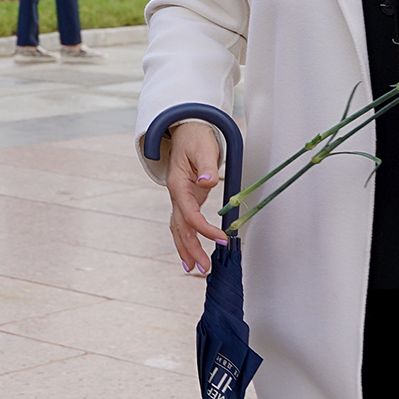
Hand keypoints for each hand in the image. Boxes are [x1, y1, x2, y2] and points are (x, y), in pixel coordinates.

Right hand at [162, 120, 228, 274]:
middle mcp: (176, 195)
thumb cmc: (196, 139)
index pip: (190, 214)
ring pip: (178, 228)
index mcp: (178, 185)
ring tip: (194, 267)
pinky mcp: (185, 200)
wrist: (186, 131)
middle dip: (191, 249)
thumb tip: (207, 182)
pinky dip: (185, 239)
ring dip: (185, 249)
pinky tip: (190, 252)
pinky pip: (182, 223)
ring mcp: (179, 198)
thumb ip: (206, 166)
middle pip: (180, 227)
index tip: (222, 239)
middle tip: (203, 268)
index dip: (205, 230)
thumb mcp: (203, 149)